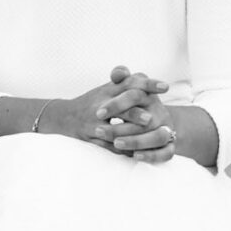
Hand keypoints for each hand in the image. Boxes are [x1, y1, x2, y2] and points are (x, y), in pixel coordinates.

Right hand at [38, 65, 168, 156]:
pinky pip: (106, 145)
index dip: (148, 84)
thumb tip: (143, 76)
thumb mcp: (106, 89)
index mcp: (108, 90)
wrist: (65, 116)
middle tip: (151, 118)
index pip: (130, 83)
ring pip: (112, 130)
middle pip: (119, 106)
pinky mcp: (90, 136)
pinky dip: (120, 150)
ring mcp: (94, 122)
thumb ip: (124, 82)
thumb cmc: (93, 101)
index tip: (165, 87)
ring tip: (141, 139)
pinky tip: (135, 154)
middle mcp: (100, 104)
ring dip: (127, 134)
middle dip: (134, 114)